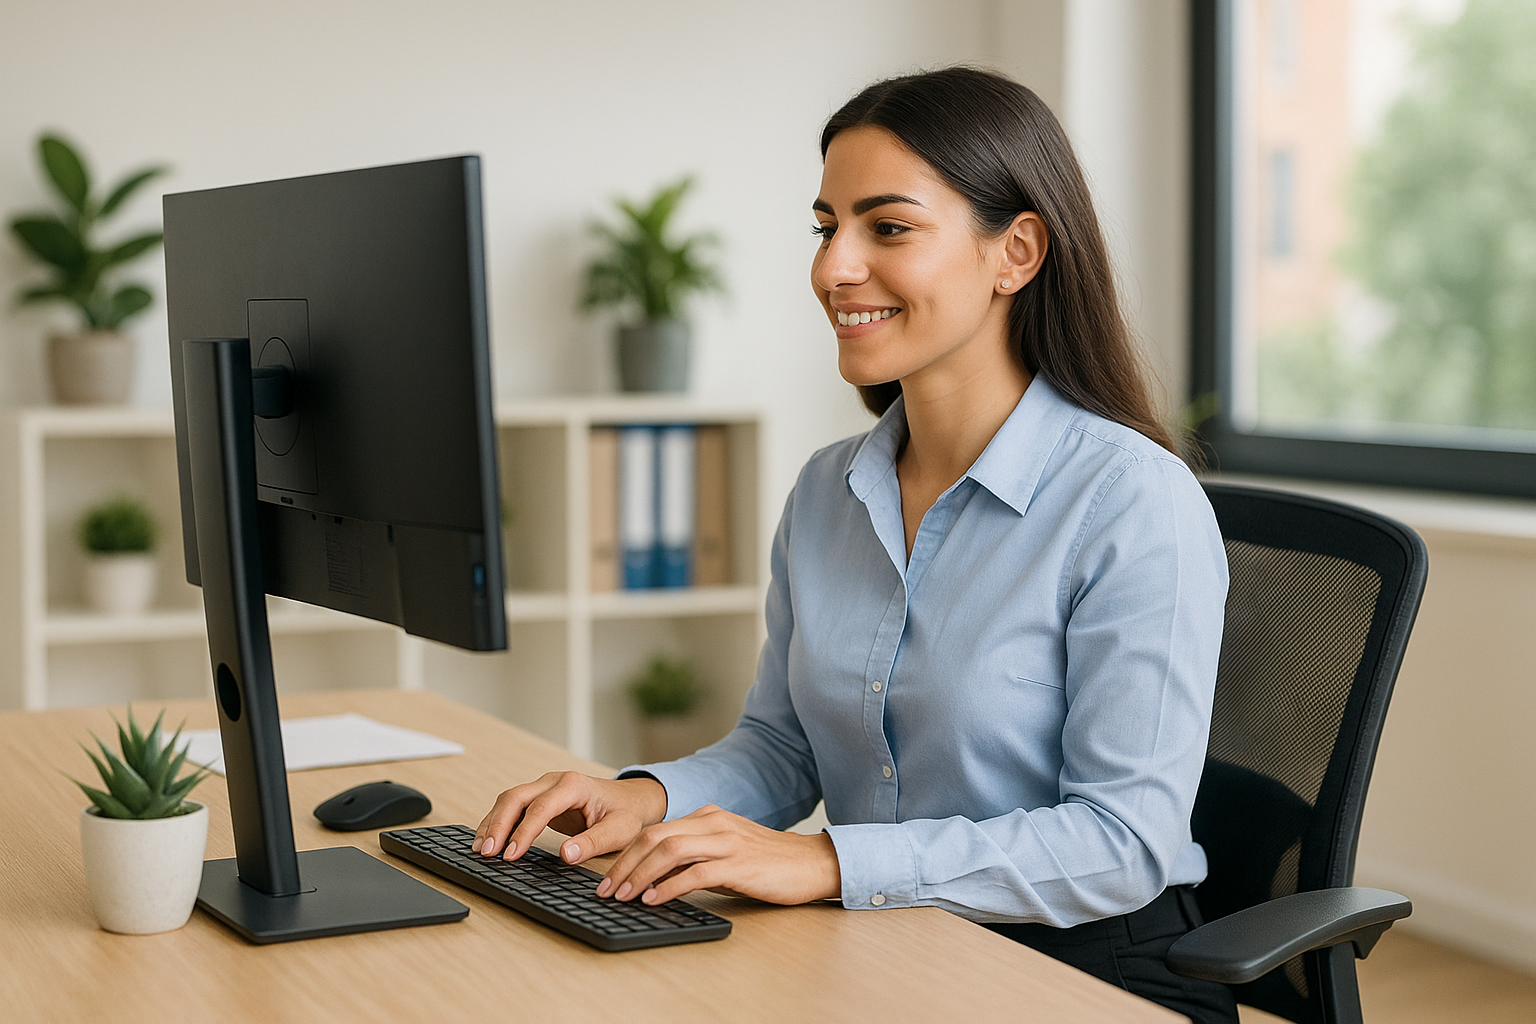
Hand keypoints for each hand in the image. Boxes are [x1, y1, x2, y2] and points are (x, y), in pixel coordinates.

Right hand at [474, 771, 666, 864]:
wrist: (630, 799)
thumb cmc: (625, 813)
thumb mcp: (619, 830)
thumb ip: (593, 842)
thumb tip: (566, 856)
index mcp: (574, 785)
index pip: (541, 807)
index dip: (523, 831)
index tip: (511, 854)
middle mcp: (554, 780)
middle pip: (516, 797)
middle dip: (498, 824)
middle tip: (487, 852)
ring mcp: (545, 786)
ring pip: (509, 799)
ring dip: (493, 823)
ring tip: (480, 849)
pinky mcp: (539, 797)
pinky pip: (513, 806)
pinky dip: (498, 821)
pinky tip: (488, 839)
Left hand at [597, 804, 841, 906]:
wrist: (812, 863)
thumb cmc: (767, 862)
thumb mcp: (724, 852)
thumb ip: (693, 857)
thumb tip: (654, 877)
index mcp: (707, 817)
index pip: (655, 830)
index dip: (626, 854)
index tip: (608, 878)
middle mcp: (713, 823)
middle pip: (655, 837)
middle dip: (624, 864)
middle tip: (606, 890)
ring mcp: (727, 842)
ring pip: (670, 851)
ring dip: (641, 875)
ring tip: (624, 897)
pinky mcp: (739, 864)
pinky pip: (696, 873)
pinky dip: (670, 887)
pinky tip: (655, 900)